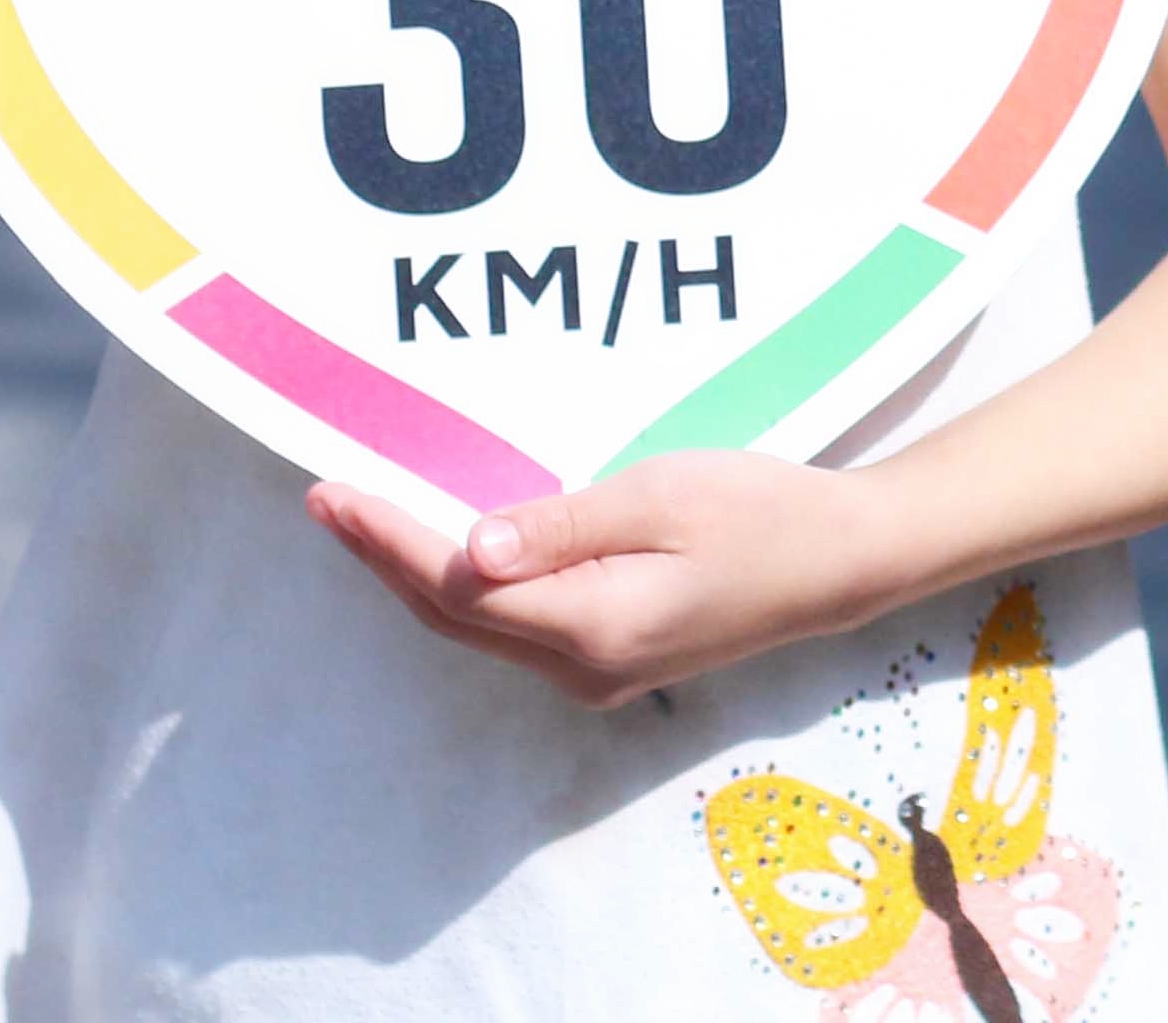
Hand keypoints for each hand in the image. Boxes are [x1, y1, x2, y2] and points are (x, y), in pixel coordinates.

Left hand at [306, 451, 909, 705]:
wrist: (843, 562)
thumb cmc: (762, 512)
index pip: (458, 588)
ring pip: (479, 628)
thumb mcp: (662, 497)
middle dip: (384, 559)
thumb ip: (560, 527)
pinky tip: (446, 552)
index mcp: (592, 628)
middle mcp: (582, 669)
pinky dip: (465, 589)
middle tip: (325, 500)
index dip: (388, 541)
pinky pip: (515, 627)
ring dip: (417, 576)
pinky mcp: (613, 660)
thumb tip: (468, 550)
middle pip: (454, 618)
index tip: (332, 494)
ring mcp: (597, 675)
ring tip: (365, 521)